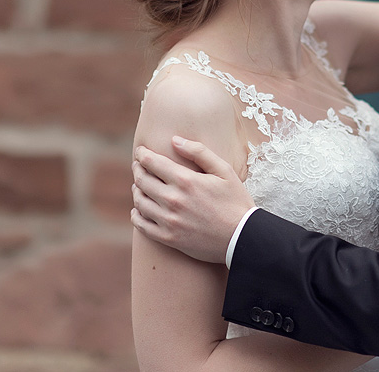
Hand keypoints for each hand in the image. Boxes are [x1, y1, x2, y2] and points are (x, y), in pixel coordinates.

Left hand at [131, 136, 254, 263]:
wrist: (242, 237)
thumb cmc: (235, 202)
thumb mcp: (224, 171)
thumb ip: (199, 152)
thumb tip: (174, 140)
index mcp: (186, 180)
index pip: (153, 163)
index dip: (143, 155)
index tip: (141, 151)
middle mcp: (173, 200)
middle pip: (142, 180)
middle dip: (138, 169)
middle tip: (138, 166)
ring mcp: (169, 220)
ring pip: (140, 202)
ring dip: (137, 191)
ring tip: (139, 186)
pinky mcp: (168, 238)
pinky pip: (142, 226)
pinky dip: (136, 215)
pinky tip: (139, 210)